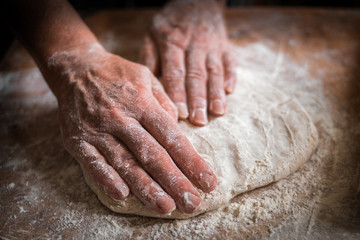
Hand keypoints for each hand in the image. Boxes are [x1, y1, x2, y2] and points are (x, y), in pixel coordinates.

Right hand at [48, 44, 216, 214]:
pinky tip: (123, 195)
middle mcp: (122, 117)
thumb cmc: (118, 74)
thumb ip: (165, 102)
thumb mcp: (147, 77)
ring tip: (166, 207)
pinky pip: (93, 163)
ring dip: (146, 188)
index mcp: (142, 102)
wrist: (76, 68)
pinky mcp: (77, 140)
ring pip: (125, 163)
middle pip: (152, 155)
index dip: (191, 162)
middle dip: (174, 181)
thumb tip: (179, 126)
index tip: (208, 182)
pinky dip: (107, 180)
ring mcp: (98, 130)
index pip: (172, 137)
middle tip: (193, 203)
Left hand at [140, 0, 236, 125]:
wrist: (196, 0)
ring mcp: (212, 44)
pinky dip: (231, 76)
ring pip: (215, 71)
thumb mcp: (151, 33)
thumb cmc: (169, 22)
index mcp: (173, 41)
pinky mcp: (225, 45)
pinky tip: (230, 92)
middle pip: (196, 75)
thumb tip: (148, 86)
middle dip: (198, 99)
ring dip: (216, 93)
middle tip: (199, 121)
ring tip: (217, 112)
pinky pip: (230, 61)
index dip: (178, 93)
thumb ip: (148, 58)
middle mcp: (194, 43)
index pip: (175, 71)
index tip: (179, 114)